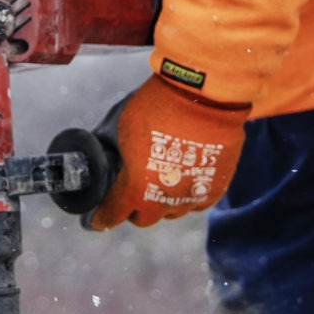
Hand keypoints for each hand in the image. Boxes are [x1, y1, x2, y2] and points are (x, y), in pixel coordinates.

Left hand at [85, 73, 250, 230]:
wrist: (205, 95)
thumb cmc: (159, 106)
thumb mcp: (121, 126)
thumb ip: (114, 151)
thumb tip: (106, 156)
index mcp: (136, 188)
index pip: (111, 215)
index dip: (102, 218)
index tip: (97, 219)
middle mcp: (164, 200)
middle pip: (144, 218)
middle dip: (135, 207)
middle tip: (133, 190)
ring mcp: (191, 196)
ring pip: (172, 211)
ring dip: (163, 201)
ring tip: (162, 179)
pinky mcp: (215, 188)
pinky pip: (196, 202)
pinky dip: (187, 194)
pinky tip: (184, 177)